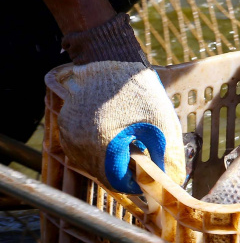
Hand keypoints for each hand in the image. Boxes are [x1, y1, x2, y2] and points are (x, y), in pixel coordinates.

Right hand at [45, 14, 184, 193]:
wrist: (110, 58)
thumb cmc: (140, 90)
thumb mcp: (162, 124)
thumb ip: (167, 156)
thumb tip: (172, 181)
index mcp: (103, 142)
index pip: (118, 182)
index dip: (137, 184)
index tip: (149, 180)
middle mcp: (79, 142)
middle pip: (104, 175)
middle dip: (125, 173)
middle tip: (143, 163)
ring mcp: (68, 135)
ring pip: (92, 165)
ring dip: (111, 164)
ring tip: (129, 147)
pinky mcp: (64, 126)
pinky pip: (81, 150)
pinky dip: (98, 151)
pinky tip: (114, 138)